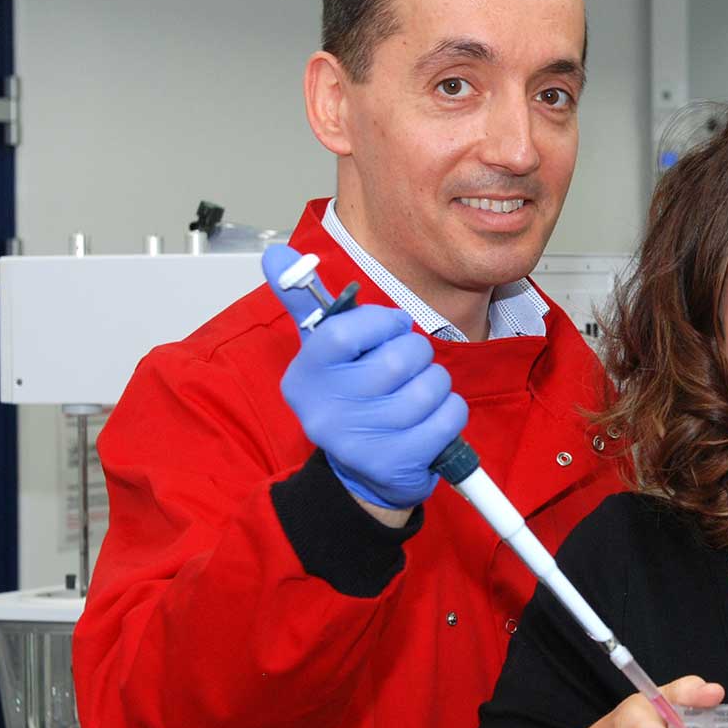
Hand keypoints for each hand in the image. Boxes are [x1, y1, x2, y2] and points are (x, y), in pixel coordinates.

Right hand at [261, 245, 467, 509]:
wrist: (363, 474)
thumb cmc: (350, 397)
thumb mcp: (324, 352)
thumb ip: (303, 301)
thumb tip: (276, 253)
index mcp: (305, 376)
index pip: (345, 330)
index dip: (382, 322)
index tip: (392, 326)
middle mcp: (325, 411)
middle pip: (397, 360)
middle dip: (417, 352)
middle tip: (411, 362)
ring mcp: (360, 442)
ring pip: (428, 387)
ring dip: (437, 382)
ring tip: (421, 390)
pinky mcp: (396, 464)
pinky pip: (448, 416)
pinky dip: (450, 409)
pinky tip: (433, 416)